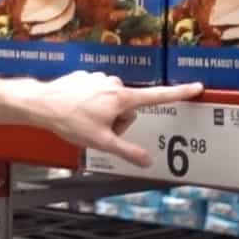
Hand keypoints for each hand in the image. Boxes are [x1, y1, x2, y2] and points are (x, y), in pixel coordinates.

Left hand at [26, 71, 202, 166]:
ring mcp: (98, 78)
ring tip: (84, 119)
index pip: (157, 96)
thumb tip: (147, 161)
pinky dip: (91, 104)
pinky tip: (76, 109)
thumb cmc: (70, 121)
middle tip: (99, 128)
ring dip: (104, 112)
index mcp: (121, 97)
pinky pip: (97, 94)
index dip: (179, 93)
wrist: (41, 103)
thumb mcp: (101, 142)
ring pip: (112, 101)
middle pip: (129, 107)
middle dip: (119, 120)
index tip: (197, 86)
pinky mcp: (86, 77)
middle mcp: (112, 83)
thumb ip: (127, 151)